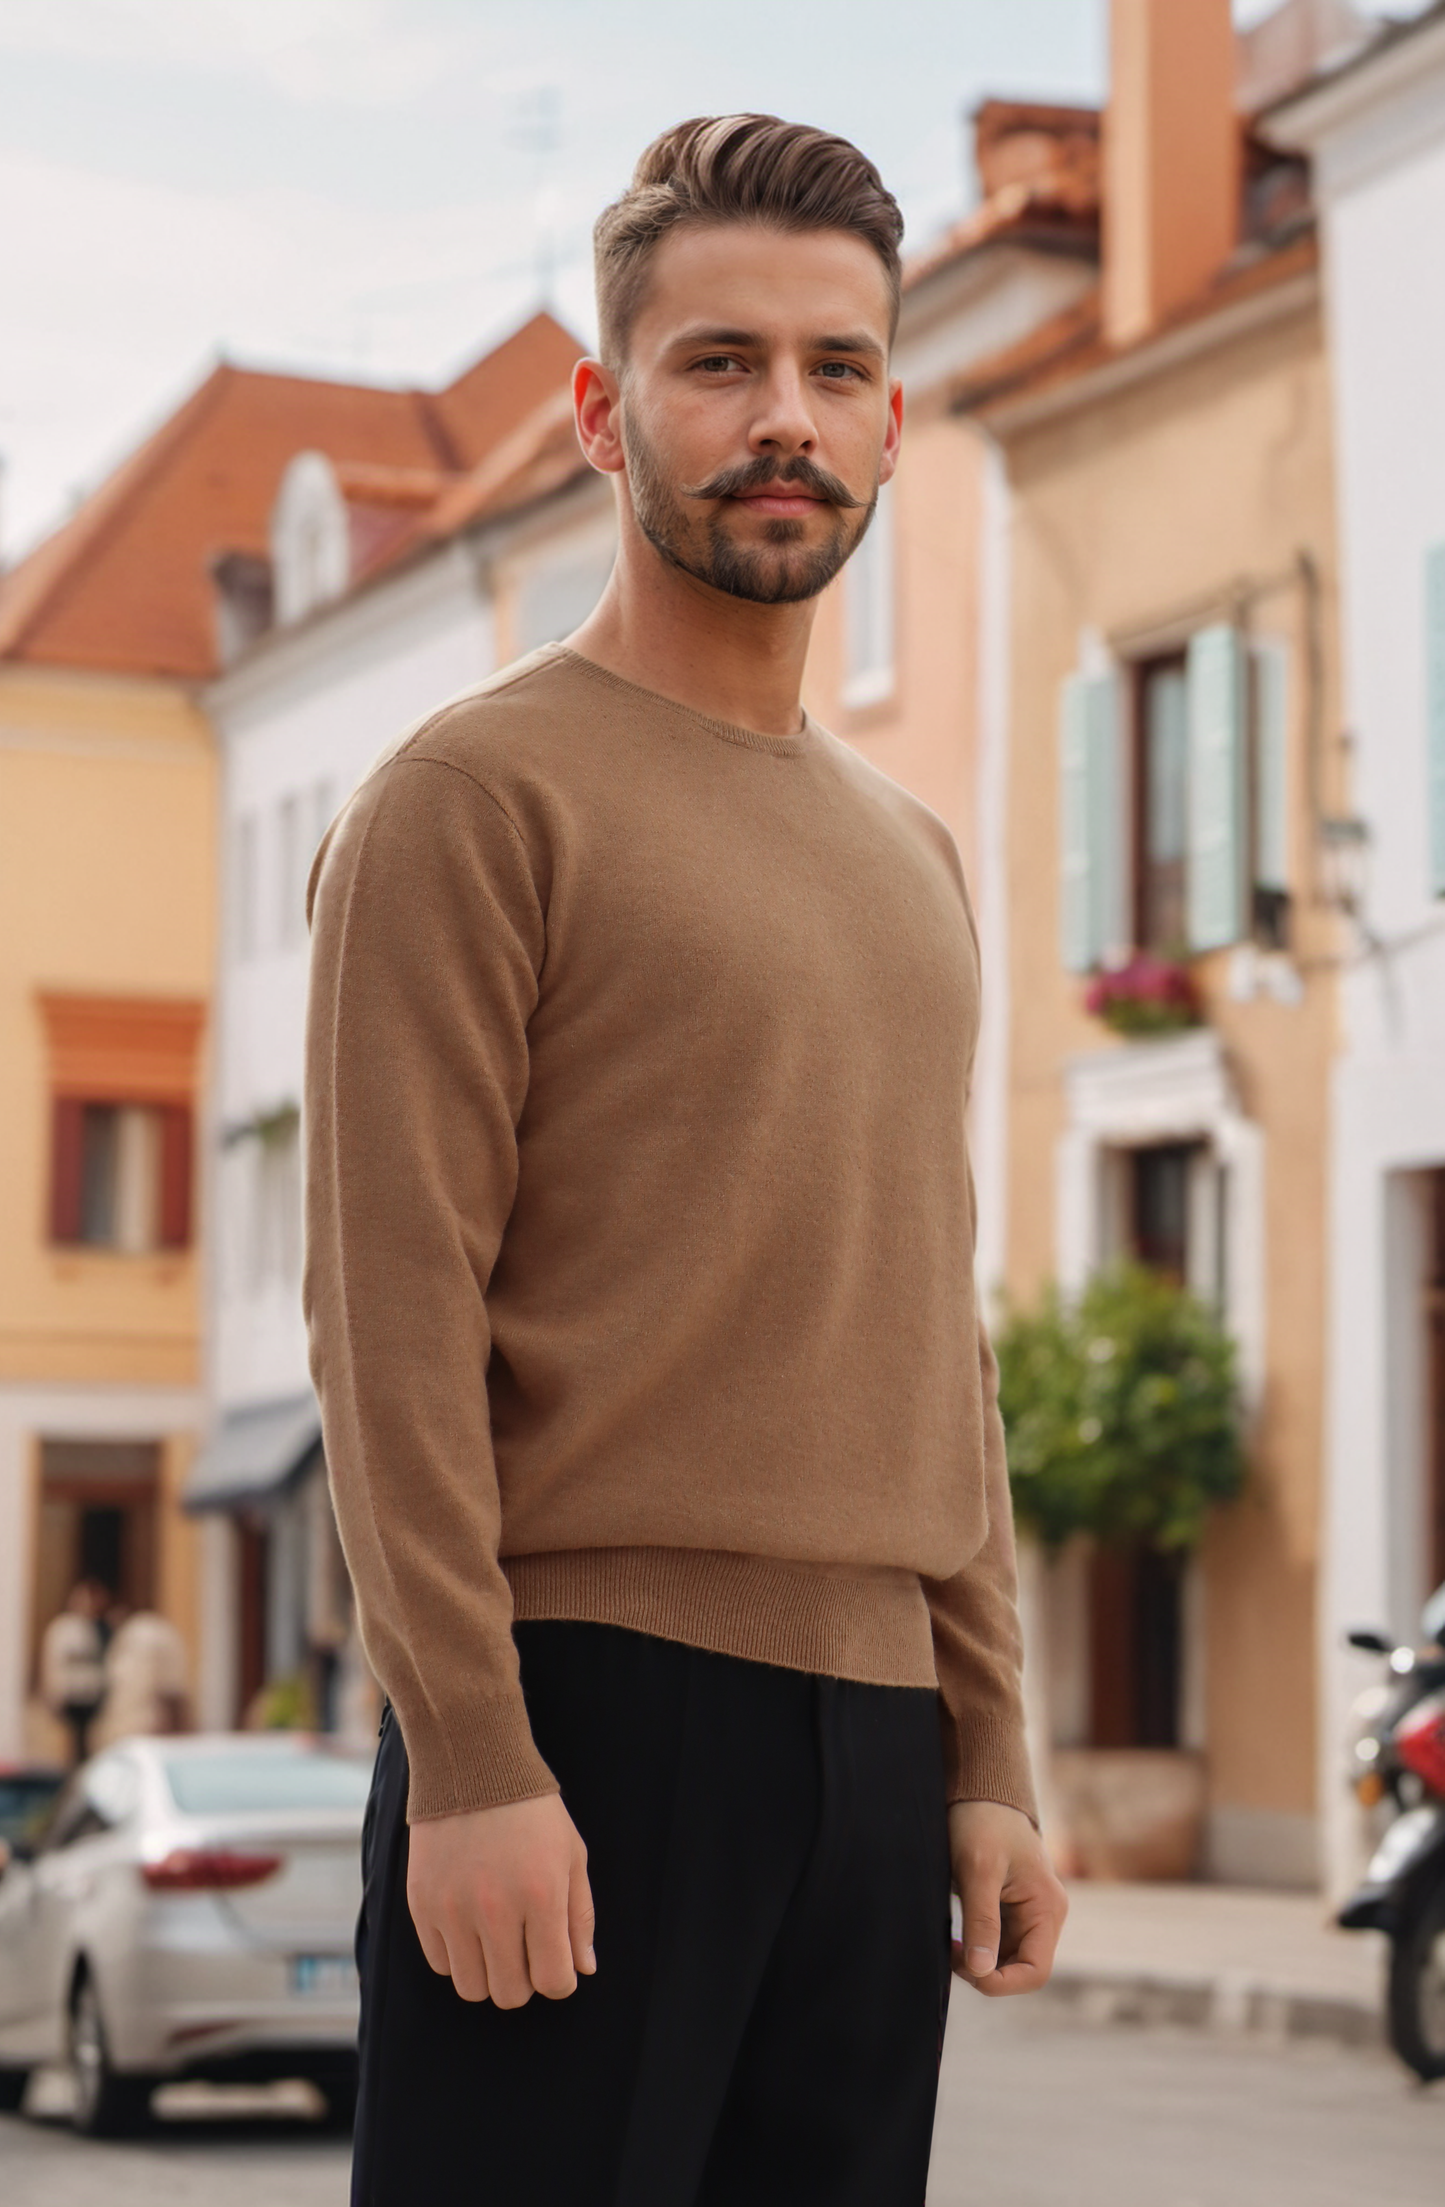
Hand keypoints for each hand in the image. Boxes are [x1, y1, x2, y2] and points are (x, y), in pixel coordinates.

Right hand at [406, 1792, 595, 2008]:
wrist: (472, 1765)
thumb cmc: (532, 1811)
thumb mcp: (571, 1855)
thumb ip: (580, 1916)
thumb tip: (583, 1969)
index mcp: (541, 1895)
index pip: (554, 1980)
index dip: (560, 1980)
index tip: (556, 1963)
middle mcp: (495, 1909)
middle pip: (510, 1993)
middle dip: (525, 1980)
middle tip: (525, 1949)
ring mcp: (453, 1910)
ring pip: (472, 1988)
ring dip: (489, 1973)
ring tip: (496, 1940)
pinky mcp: (422, 1905)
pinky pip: (440, 1963)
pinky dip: (457, 1955)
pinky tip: (468, 1924)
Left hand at [948, 1799, 1066, 1996]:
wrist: (979, 1790)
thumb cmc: (981, 1822)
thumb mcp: (977, 1871)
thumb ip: (982, 1922)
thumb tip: (981, 1972)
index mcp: (1047, 1908)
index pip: (1035, 1971)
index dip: (1002, 1982)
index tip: (966, 1968)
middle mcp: (1045, 1914)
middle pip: (1021, 1968)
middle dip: (986, 1970)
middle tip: (951, 1951)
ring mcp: (1029, 1912)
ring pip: (1007, 1958)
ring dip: (979, 1958)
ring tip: (951, 1941)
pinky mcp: (1012, 1908)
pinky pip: (999, 1941)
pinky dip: (977, 1945)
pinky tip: (956, 1933)